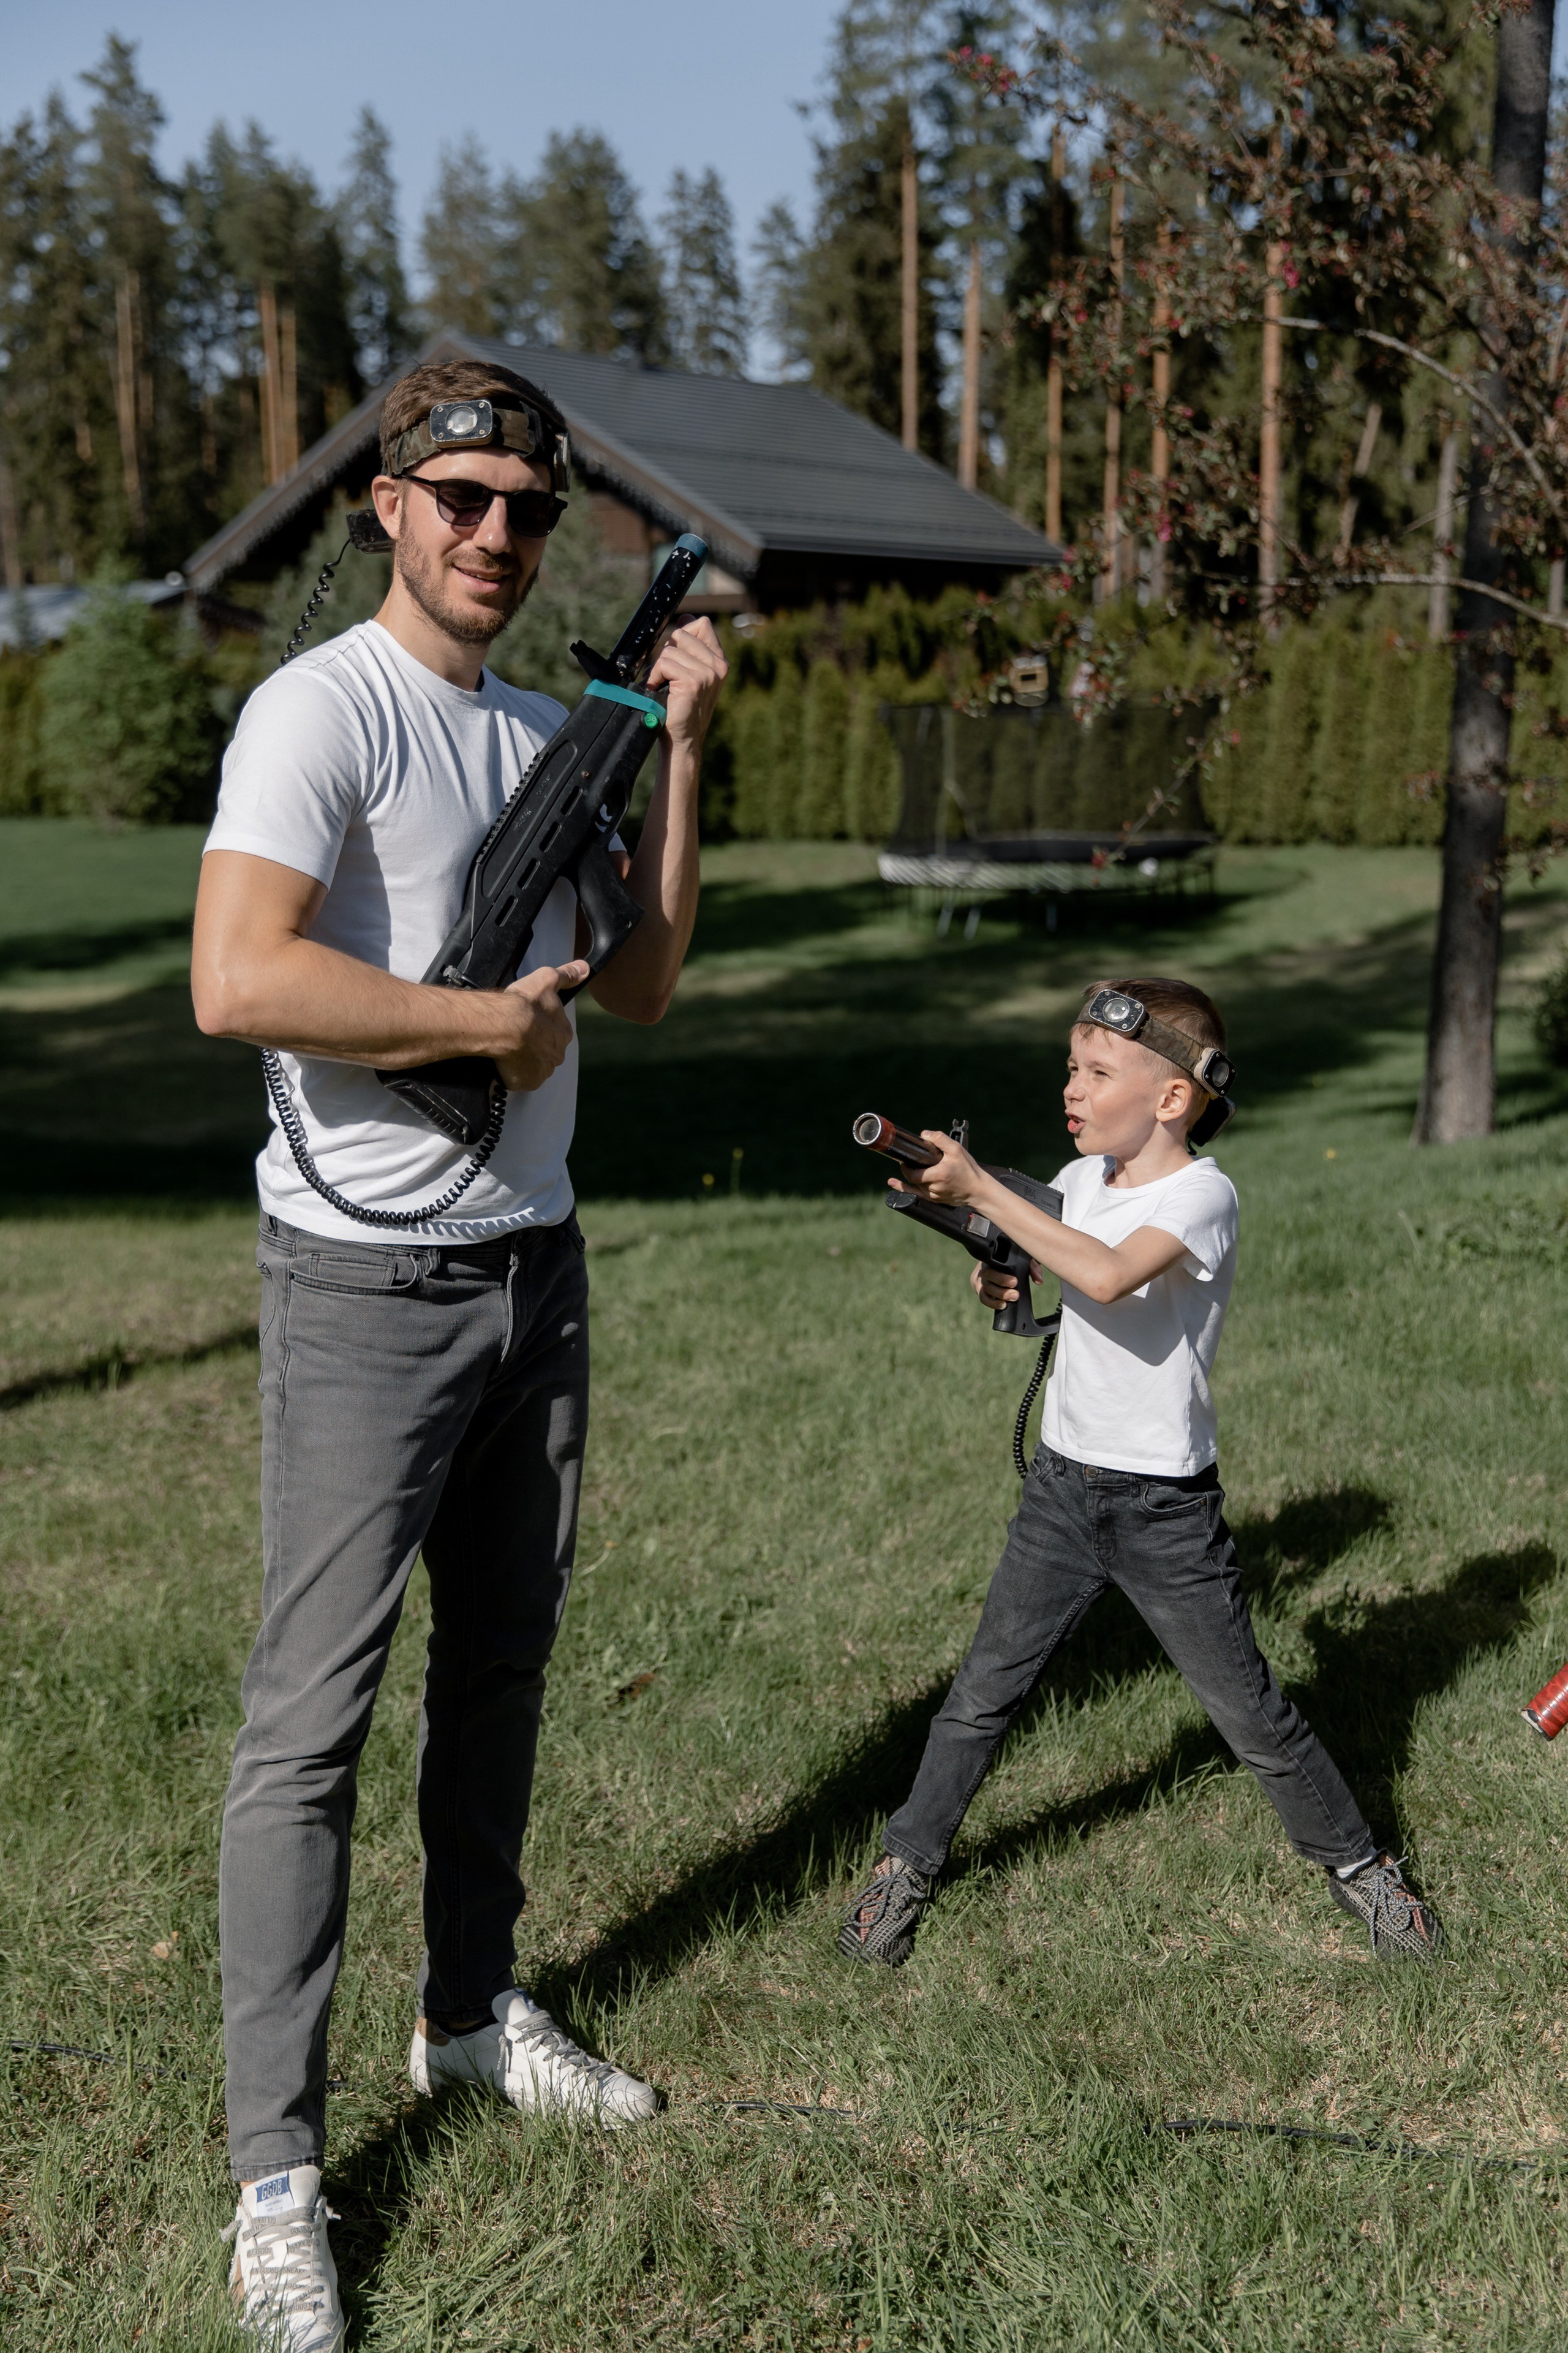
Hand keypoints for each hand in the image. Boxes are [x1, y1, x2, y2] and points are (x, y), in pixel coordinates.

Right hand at [493, 960, 588, 1090]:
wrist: (501, 1025)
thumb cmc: (523, 1004)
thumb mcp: (546, 980)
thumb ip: (566, 975)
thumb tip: (584, 969)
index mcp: (563, 1034)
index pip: (555, 1033)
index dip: (540, 1027)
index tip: (528, 1022)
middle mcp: (556, 1055)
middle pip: (545, 1052)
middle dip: (533, 1045)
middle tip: (516, 1035)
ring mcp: (542, 1071)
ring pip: (533, 1066)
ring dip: (523, 1059)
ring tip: (508, 1047)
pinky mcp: (526, 1082)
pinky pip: (520, 1079)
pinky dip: (513, 1073)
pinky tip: (504, 1060)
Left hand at [647, 617, 726, 752]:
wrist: (682, 740)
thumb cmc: (681, 708)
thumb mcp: (689, 672)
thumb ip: (689, 647)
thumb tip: (686, 616)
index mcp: (719, 661)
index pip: (702, 624)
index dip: (683, 632)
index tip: (675, 652)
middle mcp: (718, 666)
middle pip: (682, 633)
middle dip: (668, 652)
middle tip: (668, 676)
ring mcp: (708, 674)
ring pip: (670, 649)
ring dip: (659, 668)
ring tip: (664, 686)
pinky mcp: (693, 682)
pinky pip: (664, 664)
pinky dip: (655, 677)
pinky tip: (660, 691)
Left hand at [894, 1130, 984, 1206]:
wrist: (978, 1190)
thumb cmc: (969, 1170)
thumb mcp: (957, 1150)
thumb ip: (940, 1139)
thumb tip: (924, 1135)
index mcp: (938, 1174)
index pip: (913, 1173)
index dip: (905, 1166)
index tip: (904, 1158)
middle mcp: (934, 1187)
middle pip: (913, 1179)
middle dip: (909, 1169)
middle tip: (908, 1160)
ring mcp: (934, 1196)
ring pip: (916, 1185)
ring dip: (913, 1176)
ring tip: (911, 1167)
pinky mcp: (935, 1200)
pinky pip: (917, 1194)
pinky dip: (905, 1188)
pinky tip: (894, 1183)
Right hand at [971, 1256, 1042, 1309]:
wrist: (1000, 1264)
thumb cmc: (1014, 1260)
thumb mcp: (1025, 1259)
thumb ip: (1032, 1267)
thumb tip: (1038, 1281)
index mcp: (992, 1259)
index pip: (991, 1266)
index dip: (1001, 1277)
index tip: (1015, 1282)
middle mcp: (983, 1269)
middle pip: (987, 1279)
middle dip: (1002, 1289)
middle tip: (1016, 1294)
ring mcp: (980, 1280)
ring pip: (984, 1291)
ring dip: (999, 1297)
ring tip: (1013, 1299)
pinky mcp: (981, 1290)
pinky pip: (983, 1299)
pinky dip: (993, 1303)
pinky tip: (1003, 1305)